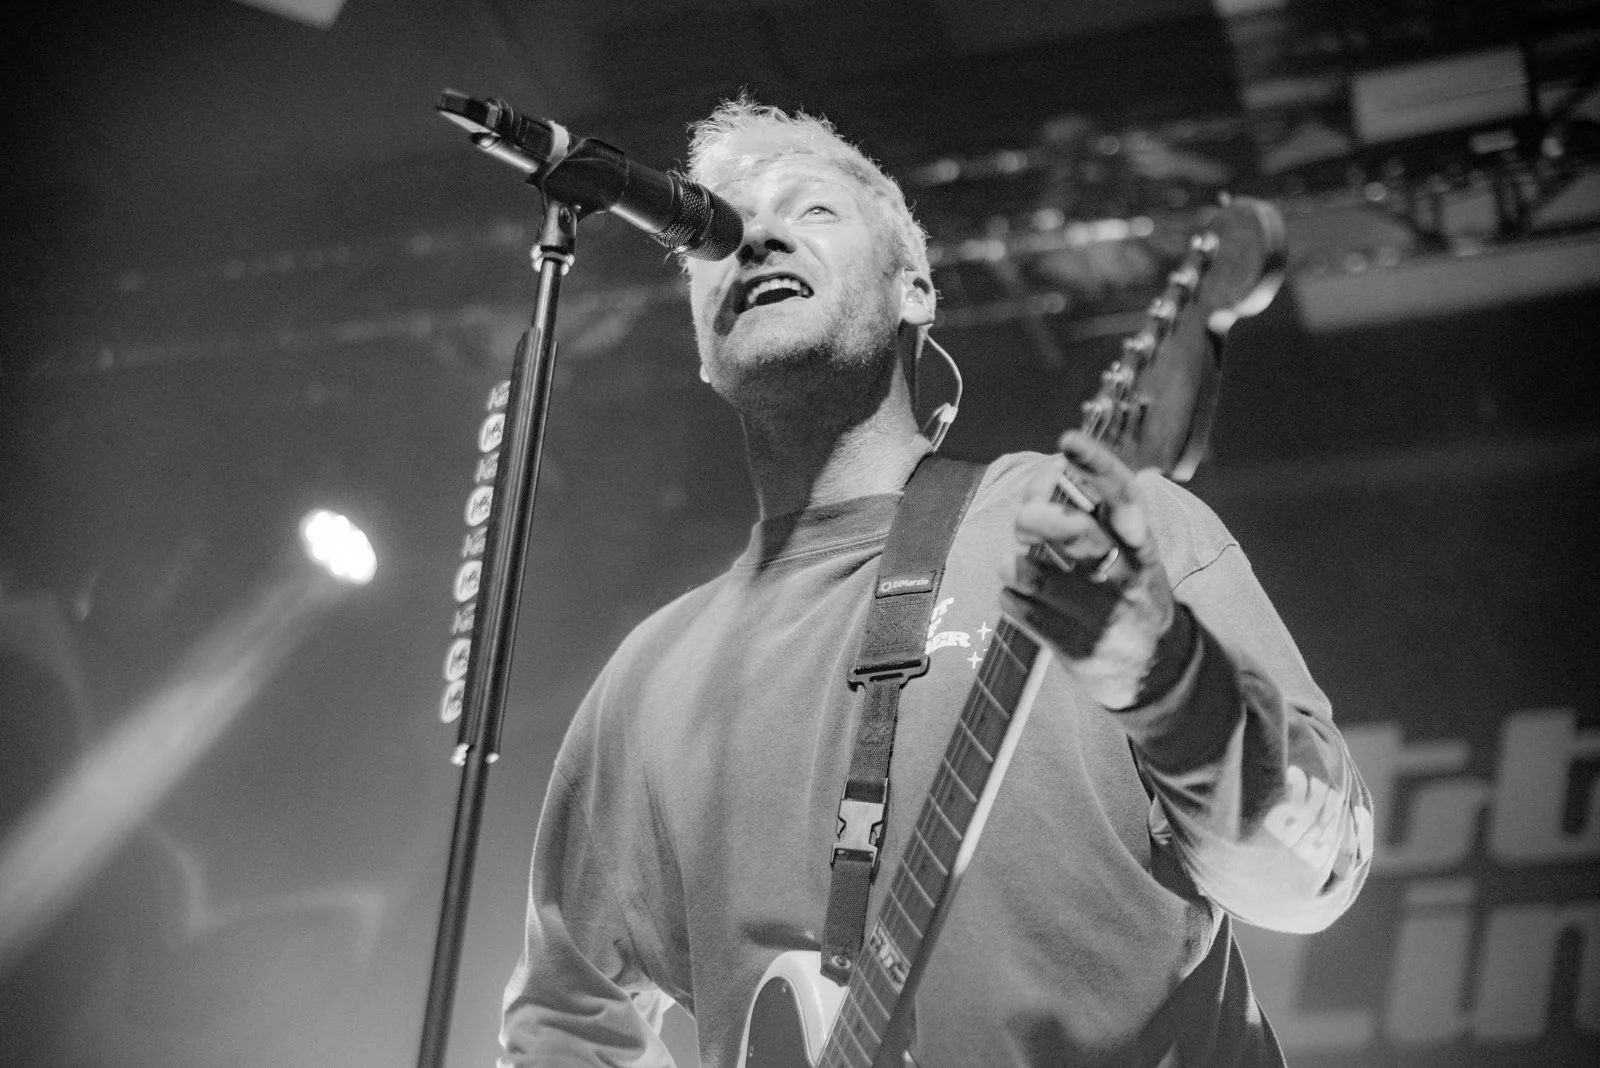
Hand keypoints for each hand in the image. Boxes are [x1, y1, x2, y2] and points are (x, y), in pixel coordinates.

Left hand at [1001, 431, 1177, 709]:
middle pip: (1077, 534)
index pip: (1124, 495)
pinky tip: (1025, 600)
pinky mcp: (1074, 647)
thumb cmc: (1130, 593)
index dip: (1097, 464)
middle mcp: (1125, 577)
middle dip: (1039, 518)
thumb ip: (1095, 516)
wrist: (1154, 670)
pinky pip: (1018, 609)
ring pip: (1034, 573)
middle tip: (1025, 517)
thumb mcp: (1131, 552)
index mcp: (1142, 547)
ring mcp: (1100, 615)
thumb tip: (1046, 476)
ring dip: (1017, 563)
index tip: (1068, 441)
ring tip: (1024, 567)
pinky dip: (1011, 598)